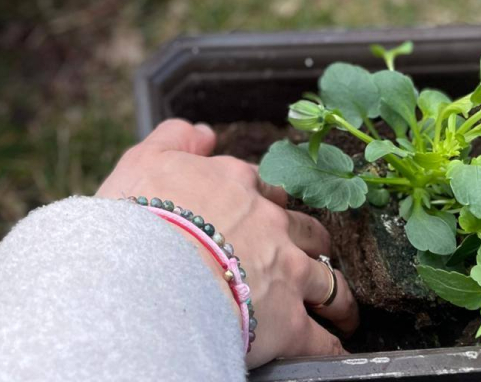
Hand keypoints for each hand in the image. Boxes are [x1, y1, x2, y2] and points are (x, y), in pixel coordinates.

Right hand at [97, 121, 358, 367]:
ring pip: (329, 281)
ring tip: (338, 309)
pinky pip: (322, 340)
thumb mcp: (145, 161)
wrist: (151, 275)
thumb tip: (205, 132)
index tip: (259, 215)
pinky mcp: (289, 323)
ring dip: (335, 294)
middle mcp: (270, 222)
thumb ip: (176, 139)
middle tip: (305, 259)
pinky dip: (328, 345)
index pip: (262, 187)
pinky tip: (329, 348)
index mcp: (236, 183)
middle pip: (306, 229)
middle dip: (310, 243)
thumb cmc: (142, 217)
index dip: (262, 202)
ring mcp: (286, 271)